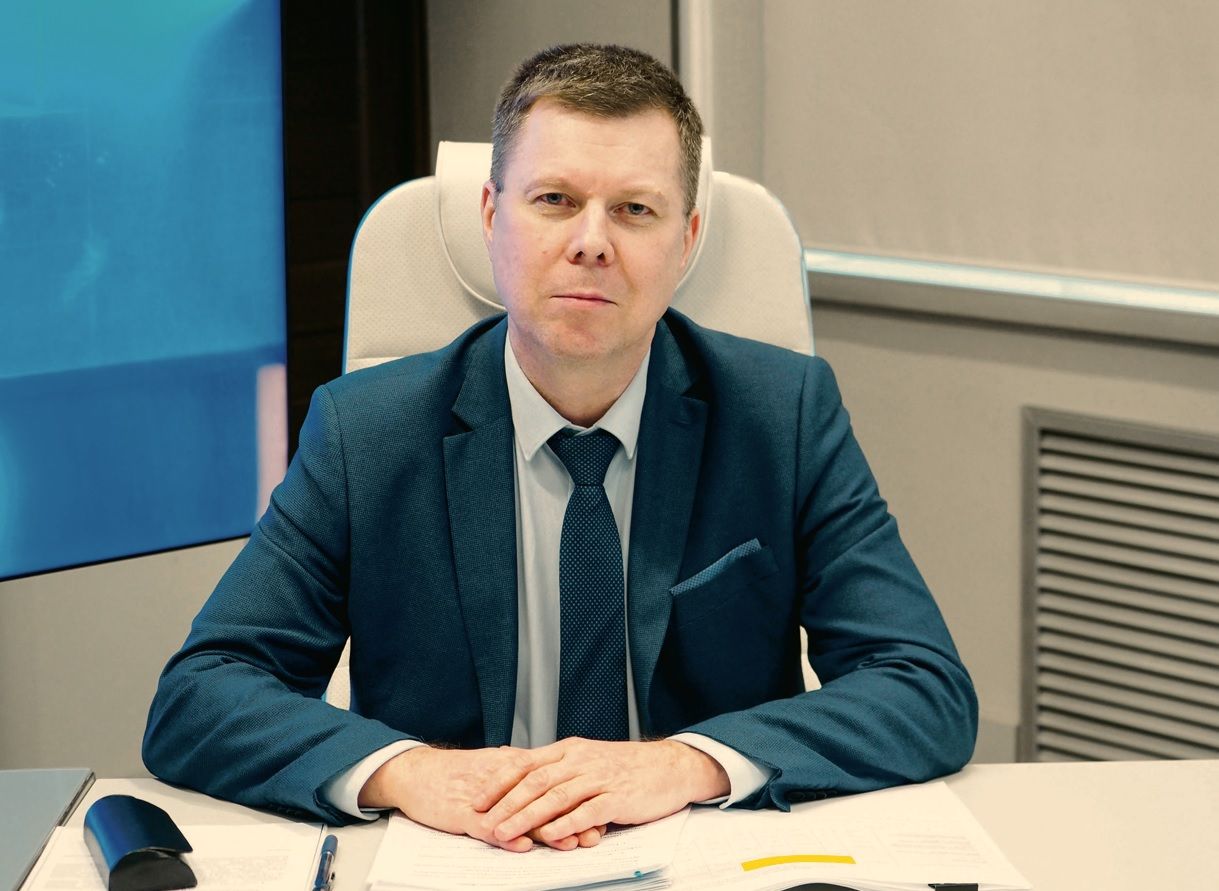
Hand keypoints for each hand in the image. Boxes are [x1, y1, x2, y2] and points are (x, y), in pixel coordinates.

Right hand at [358, 746, 606, 851]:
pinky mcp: (464, 814)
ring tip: (571, 843)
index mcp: (514, 766)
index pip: (554, 783)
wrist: (417, 772)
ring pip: (522, 814)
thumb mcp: (494, 767)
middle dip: (572, 817)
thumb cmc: (455, 773)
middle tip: (597, 830)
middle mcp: (504, 779)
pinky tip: (523, 846)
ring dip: (548, 831)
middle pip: (544, 799)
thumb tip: (551, 776)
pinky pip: (488, 826)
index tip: (603, 810)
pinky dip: (507, 837)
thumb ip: (523, 773)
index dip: (579, 798)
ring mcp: (486, 798)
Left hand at [484, 738, 729, 846]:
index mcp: (568, 750)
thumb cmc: (624, 766)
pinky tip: (550, 835)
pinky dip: (567, 823)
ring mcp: (599, 778)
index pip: (525, 763)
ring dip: (527, 816)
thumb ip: (555, 767)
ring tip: (506, 833)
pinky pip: (588, 811)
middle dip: (506, 803)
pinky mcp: (618, 797)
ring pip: (556, 796)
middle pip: (535, 781)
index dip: (498, 782)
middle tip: (484, 822)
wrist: (668, 766)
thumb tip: (518, 775)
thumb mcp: (585, 758)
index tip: (476, 800)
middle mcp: (580, 760)